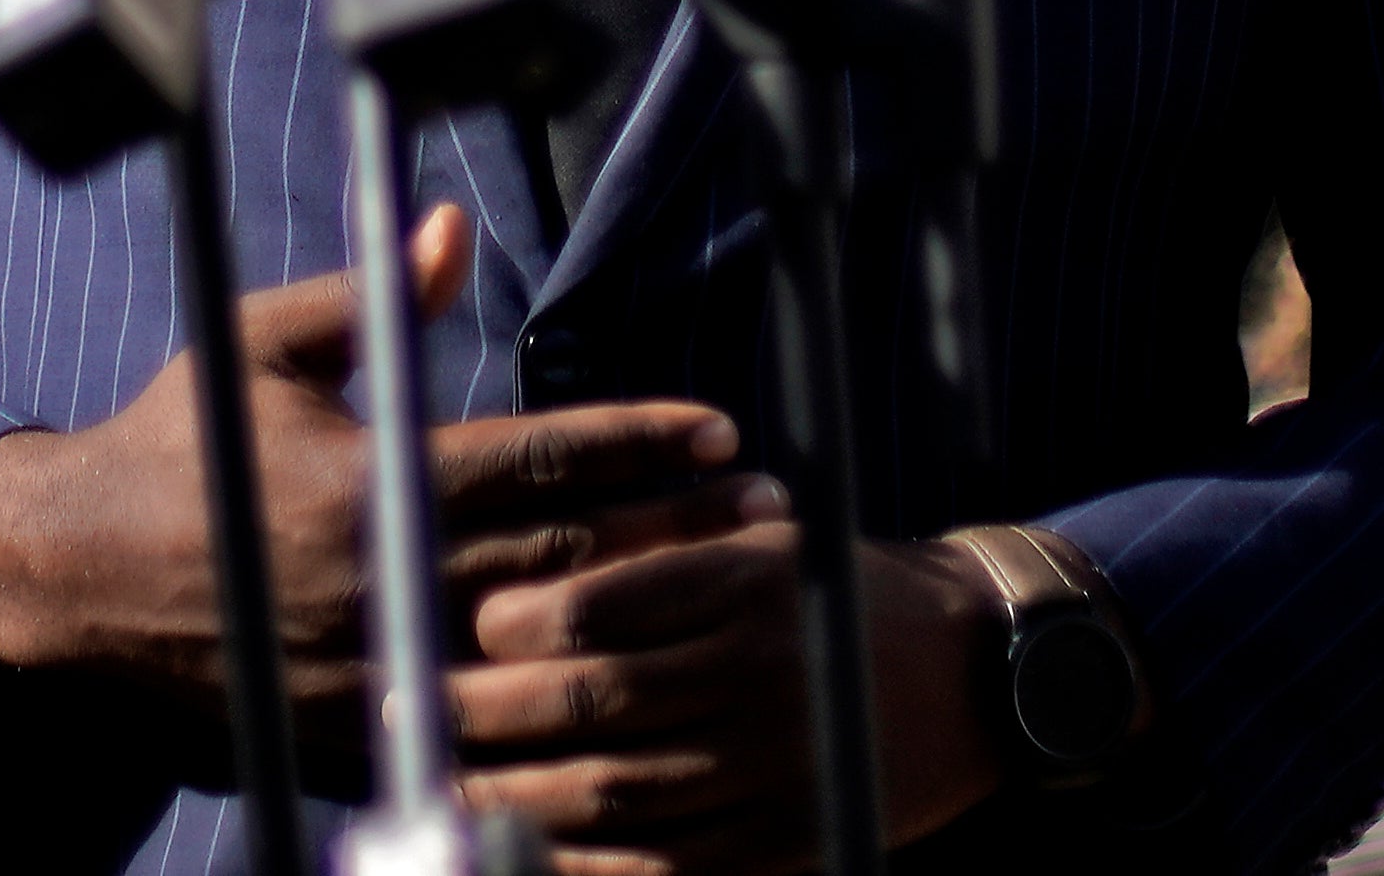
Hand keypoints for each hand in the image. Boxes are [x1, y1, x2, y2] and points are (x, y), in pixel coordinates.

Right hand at [0, 205, 751, 768]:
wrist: (71, 582)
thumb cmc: (180, 443)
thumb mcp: (265, 348)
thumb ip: (370, 297)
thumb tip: (451, 229)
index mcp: (368, 482)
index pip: (539, 457)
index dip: (639, 440)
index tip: (720, 426)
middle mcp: (381, 581)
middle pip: (568, 558)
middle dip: (679, 532)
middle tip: (771, 511)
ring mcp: (371, 672)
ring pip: (544, 653)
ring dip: (646, 623)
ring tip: (738, 601)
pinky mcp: (356, 737)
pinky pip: (484, 733)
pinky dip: (567, 716)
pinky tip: (639, 700)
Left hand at [456, 517, 1005, 875]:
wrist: (972, 673)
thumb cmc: (836, 592)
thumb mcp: (764, 540)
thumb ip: (657, 549)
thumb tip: (510, 584)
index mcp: (750, 582)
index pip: (606, 604)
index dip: (520, 621)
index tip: (469, 624)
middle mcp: (762, 673)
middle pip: (595, 703)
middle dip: (488, 711)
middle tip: (412, 707)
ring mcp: (775, 765)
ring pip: (615, 790)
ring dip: (514, 796)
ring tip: (445, 786)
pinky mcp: (782, 839)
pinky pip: (663, 864)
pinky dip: (585, 864)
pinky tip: (528, 853)